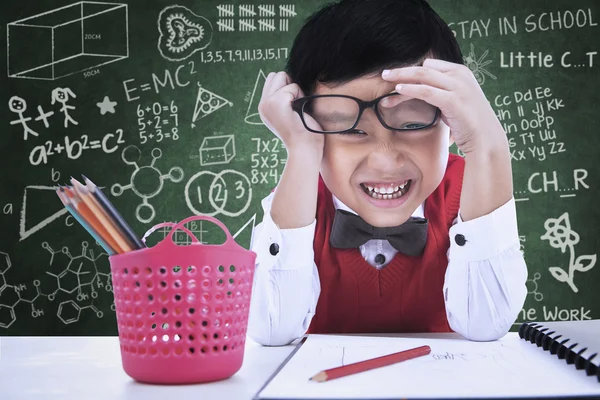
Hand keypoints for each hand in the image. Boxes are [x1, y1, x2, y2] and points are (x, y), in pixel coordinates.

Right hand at [258, 71, 323, 154]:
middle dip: (290, 86)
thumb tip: (290, 80)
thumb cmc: (304, 135)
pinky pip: (293, 86)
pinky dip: (300, 96)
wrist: (304, 150)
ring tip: (297, 110)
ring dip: (295, 91)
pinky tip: (299, 112)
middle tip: (296, 107)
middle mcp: (263, 105)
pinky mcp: (277, 102)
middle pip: (277, 75)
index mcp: (265, 108)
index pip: (272, 80)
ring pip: (283, 77)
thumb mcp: (290, 115)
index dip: (287, 87)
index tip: (293, 105)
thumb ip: (286, 100)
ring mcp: (268, 103)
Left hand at [381, 59, 505, 154]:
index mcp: (461, 72)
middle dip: (403, 70)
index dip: (411, 69)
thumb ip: (440, 92)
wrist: (486, 138)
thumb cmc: (468, 122)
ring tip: (385, 79)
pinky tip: (398, 90)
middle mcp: (460, 75)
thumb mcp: (454, 100)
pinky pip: (426, 91)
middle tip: (384, 73)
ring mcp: (458, 87)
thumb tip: (420, 90)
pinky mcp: (453, 100)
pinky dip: (410, 89)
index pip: (430, 64)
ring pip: (423, 76)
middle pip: (424, 67)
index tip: (396, 75)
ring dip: (402, 77)